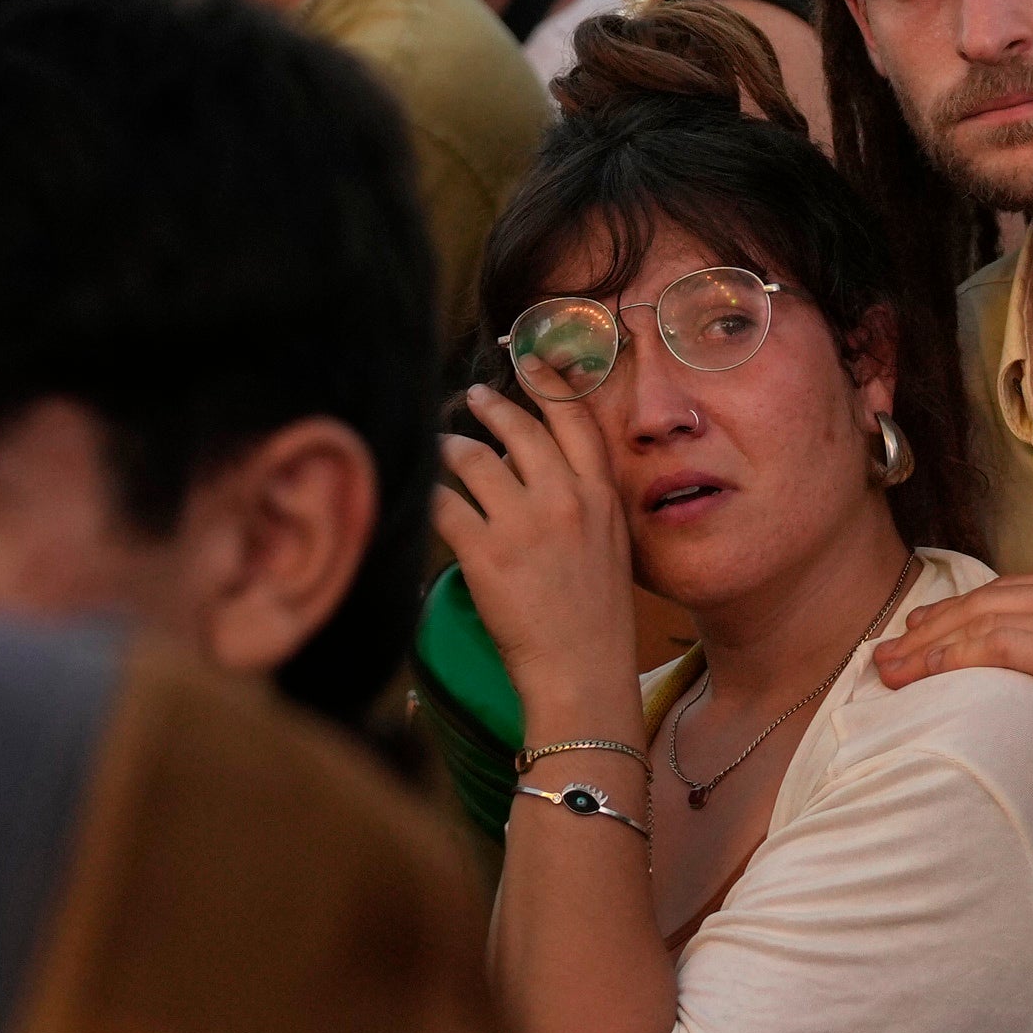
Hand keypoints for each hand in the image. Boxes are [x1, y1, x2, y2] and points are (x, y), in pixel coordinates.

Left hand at [432, 379, 643, 741]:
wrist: (583, 672)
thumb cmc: (597, 620)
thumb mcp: (610, 547)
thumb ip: (581, 503)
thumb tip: (531, 469)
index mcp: (600, 495)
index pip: (574, 419)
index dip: (548, 383)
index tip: (530, 360)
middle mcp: (564, 498)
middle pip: (517, 429)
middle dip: (488, 407)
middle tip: (470, 397)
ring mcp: (523, 523)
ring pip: (472, 459)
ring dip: (449, 448)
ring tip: (438, 448)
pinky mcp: (485, 552)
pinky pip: (445, 504)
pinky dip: (431, 496)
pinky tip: (423, 494)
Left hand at [867, 558, 1032, 806]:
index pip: (1012, 592)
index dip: (960, 614)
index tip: (923, 634)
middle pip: (989, 601)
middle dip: (931, 627)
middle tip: (889, 653)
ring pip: (982, 621)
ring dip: (925, 646)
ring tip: (887, 670)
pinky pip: (994, 648)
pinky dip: (946, 660)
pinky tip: (916, 677)